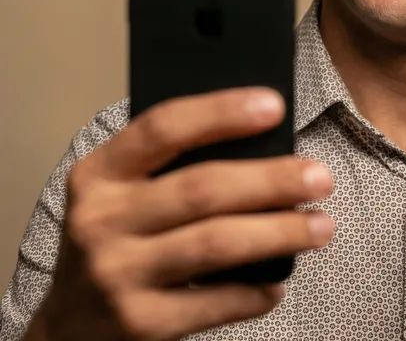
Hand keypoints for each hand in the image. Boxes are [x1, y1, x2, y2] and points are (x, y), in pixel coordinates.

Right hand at [34, 88, 334, 340]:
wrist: (66, 330)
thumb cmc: (116, 239)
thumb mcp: (122, 192)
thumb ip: (173, 165)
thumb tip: (264, 143)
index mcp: (99, 173)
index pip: (164, 127)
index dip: (222, 112)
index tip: (274, 106)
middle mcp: (100, 221)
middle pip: (202, 188)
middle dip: (272, 180)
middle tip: (320, 177)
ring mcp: (117, 276)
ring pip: (216, 243)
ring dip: (280, 233)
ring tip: (322, 226)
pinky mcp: (138, 326)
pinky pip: (214, 303)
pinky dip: (255, 291)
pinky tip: (279, 282)